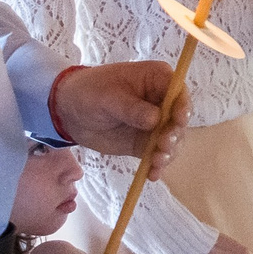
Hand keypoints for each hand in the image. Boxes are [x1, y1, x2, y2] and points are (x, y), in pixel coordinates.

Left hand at [53, 63, 184, 178]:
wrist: (69, 111)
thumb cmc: (89, 92)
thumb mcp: (108, 97)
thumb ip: (132, 108)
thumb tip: (156, 120)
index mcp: (156, 79)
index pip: (178, 91)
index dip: (183, 105)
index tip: (179, 120)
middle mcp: (161, 101)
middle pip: (179, 118)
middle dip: (175, 133)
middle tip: (164, 144)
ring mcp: (155, 124)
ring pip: (172, 139)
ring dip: (169, 151)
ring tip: (157, 161)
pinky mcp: (145, 143)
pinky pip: (157, 154)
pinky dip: (157, 165)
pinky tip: (152, 174)